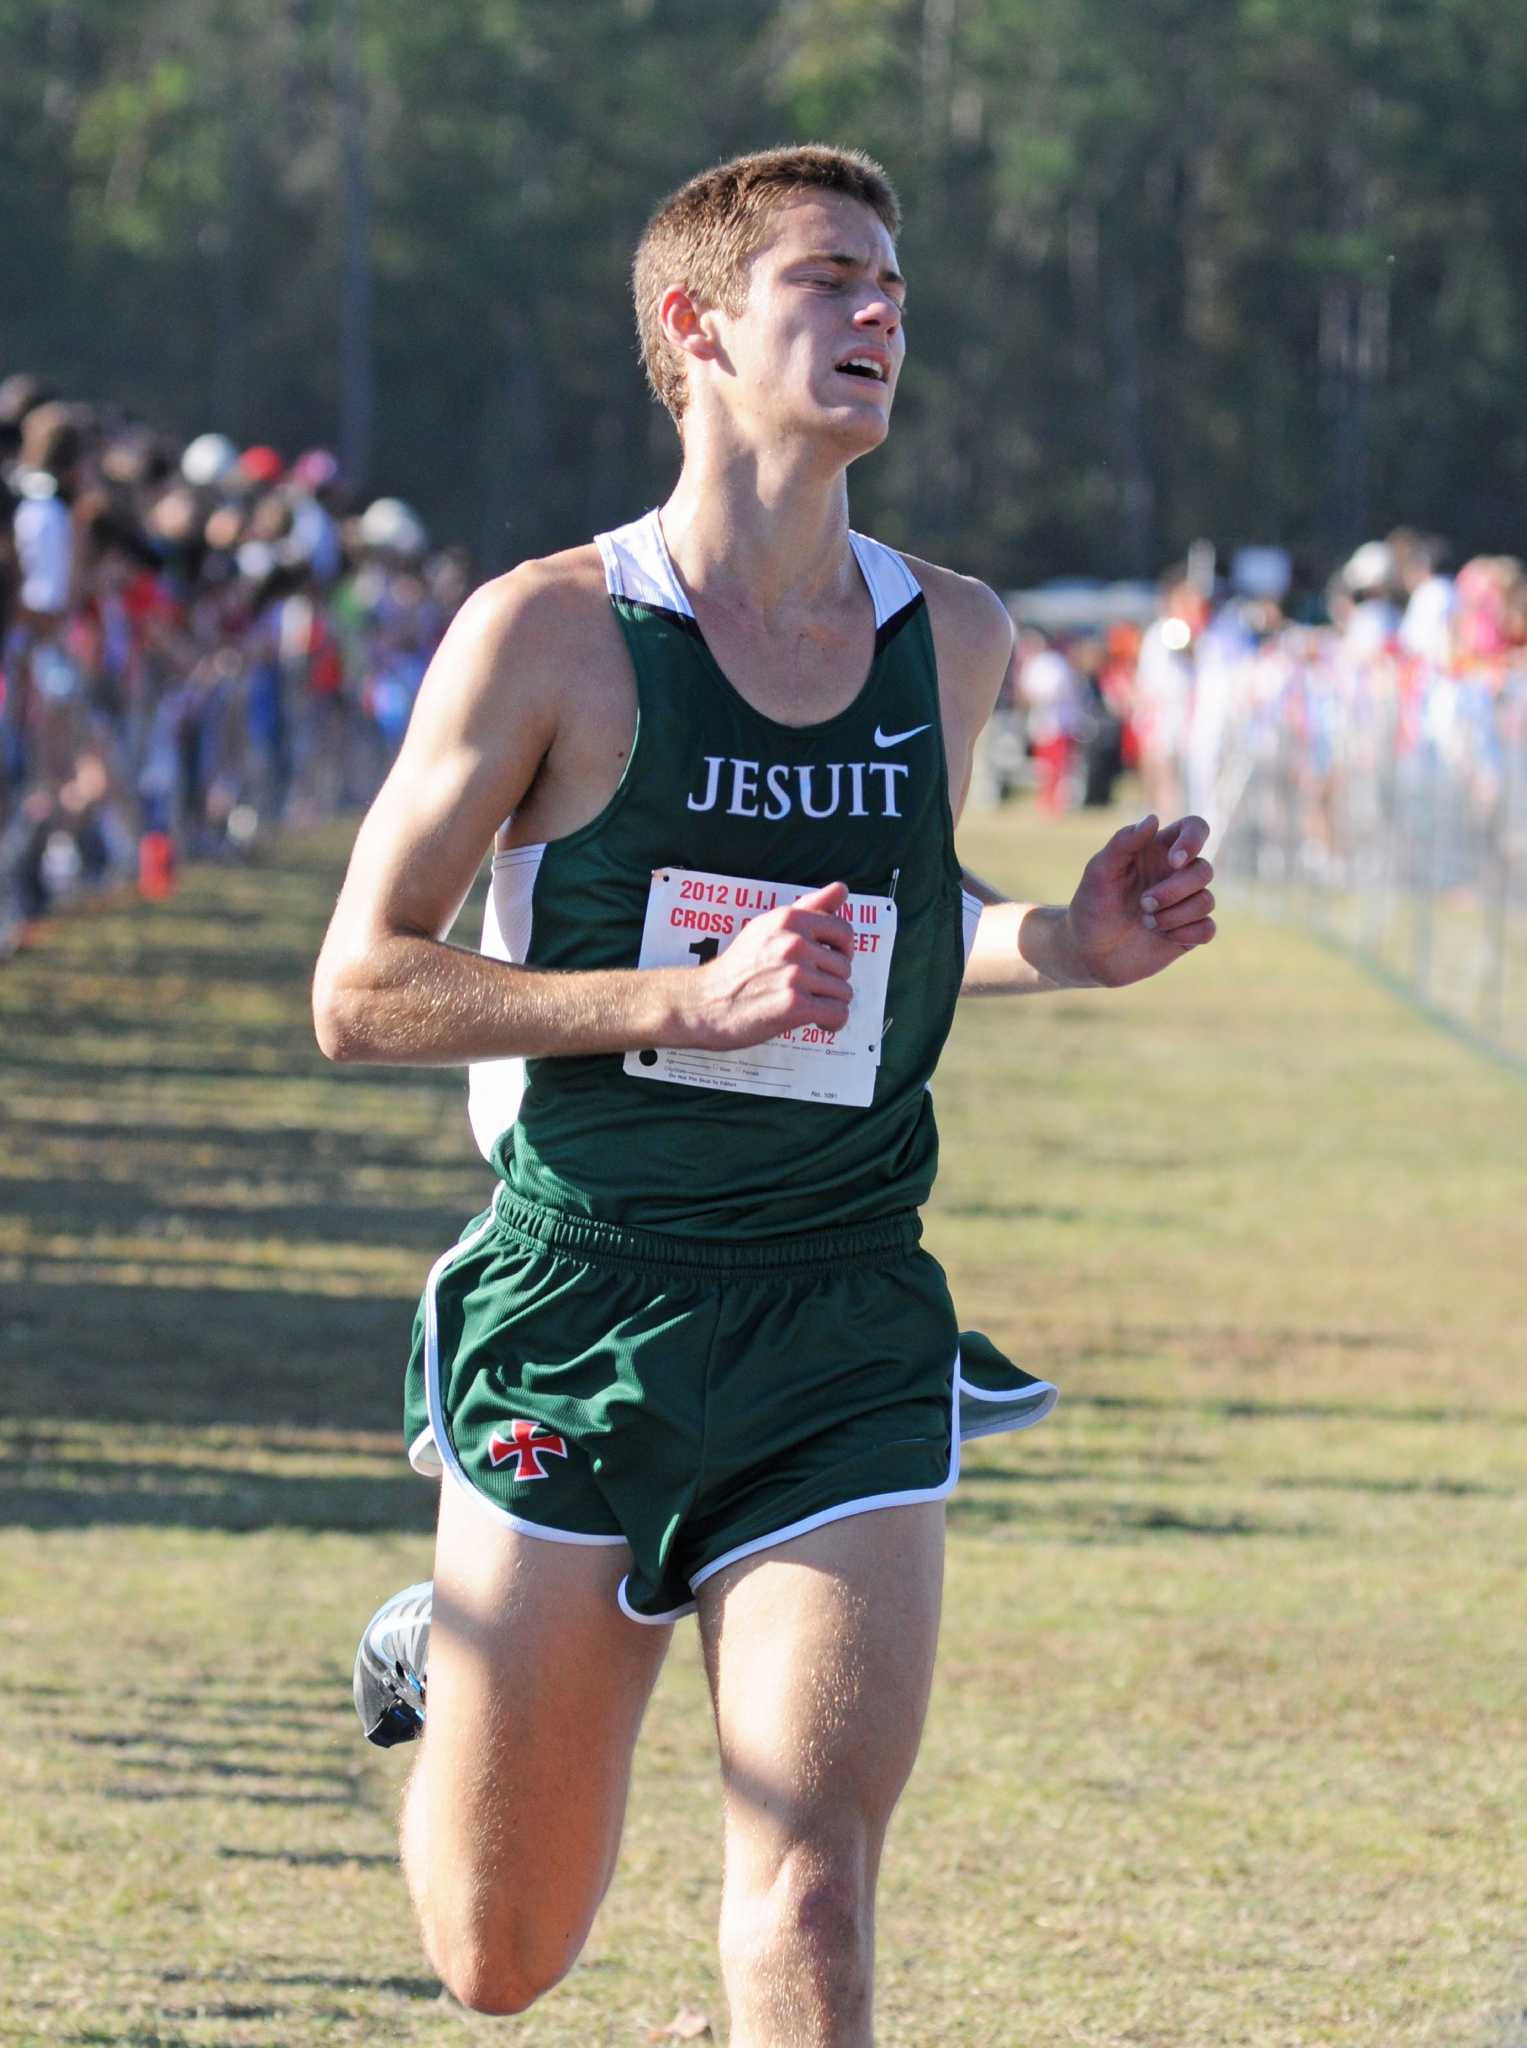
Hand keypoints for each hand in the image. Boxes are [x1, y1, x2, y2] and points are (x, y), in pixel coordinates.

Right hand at [680, 881, 854, 1048]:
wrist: (705, 1002)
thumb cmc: (737, 967)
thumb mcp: (767, 926)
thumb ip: (809, 907)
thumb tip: (842, 889)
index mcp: (790, 919)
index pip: (844, 930)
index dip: (842, 950)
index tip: (828, 962)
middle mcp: (794, 943)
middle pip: (845, 966)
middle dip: (831, 981)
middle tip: (808, 989)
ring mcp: (795, 974)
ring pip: (843, 992)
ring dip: (830, 1003)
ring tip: (807, 1005)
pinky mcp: (795, 1005)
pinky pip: (838, 1013)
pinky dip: (832, 1023)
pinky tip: (817, 1022)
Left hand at [1063, 815, 1215, 988]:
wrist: (1089, 953)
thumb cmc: (1091, 906)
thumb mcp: (1099, 871)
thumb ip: (1123, 842)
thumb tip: (1153, 818)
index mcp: (1159, 851)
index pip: (1195, 828)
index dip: (1193, 840)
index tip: (1174, 861)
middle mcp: (1177, 874)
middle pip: (1203, 870)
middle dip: (1174, 890)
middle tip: (1143, 904)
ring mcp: (1186, 903)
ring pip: (1207, 901)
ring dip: (1174, 915)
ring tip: (1146, 922)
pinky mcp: (1190, 932)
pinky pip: (1207, 929)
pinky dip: (1185, 933)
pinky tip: (1163, 937)